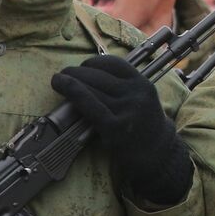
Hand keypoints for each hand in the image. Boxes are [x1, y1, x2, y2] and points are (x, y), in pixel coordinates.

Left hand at [51, 55, 192, 205]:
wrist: (157, 153)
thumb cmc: (143, 124)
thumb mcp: (141, 99)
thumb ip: (123, 86)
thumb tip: (88, 74)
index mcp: (142, 84)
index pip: (114, 64)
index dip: (94, 62)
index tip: (83, 67)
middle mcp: (135, 94)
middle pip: (99, 75)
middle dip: (77, 71)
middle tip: (64, 74)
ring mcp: (125, 110)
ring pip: (91, 87)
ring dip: (69, 80)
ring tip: (57, 80)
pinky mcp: (114, 126)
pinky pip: (88, 104)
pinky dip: (72, 92)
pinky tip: (61, 86)